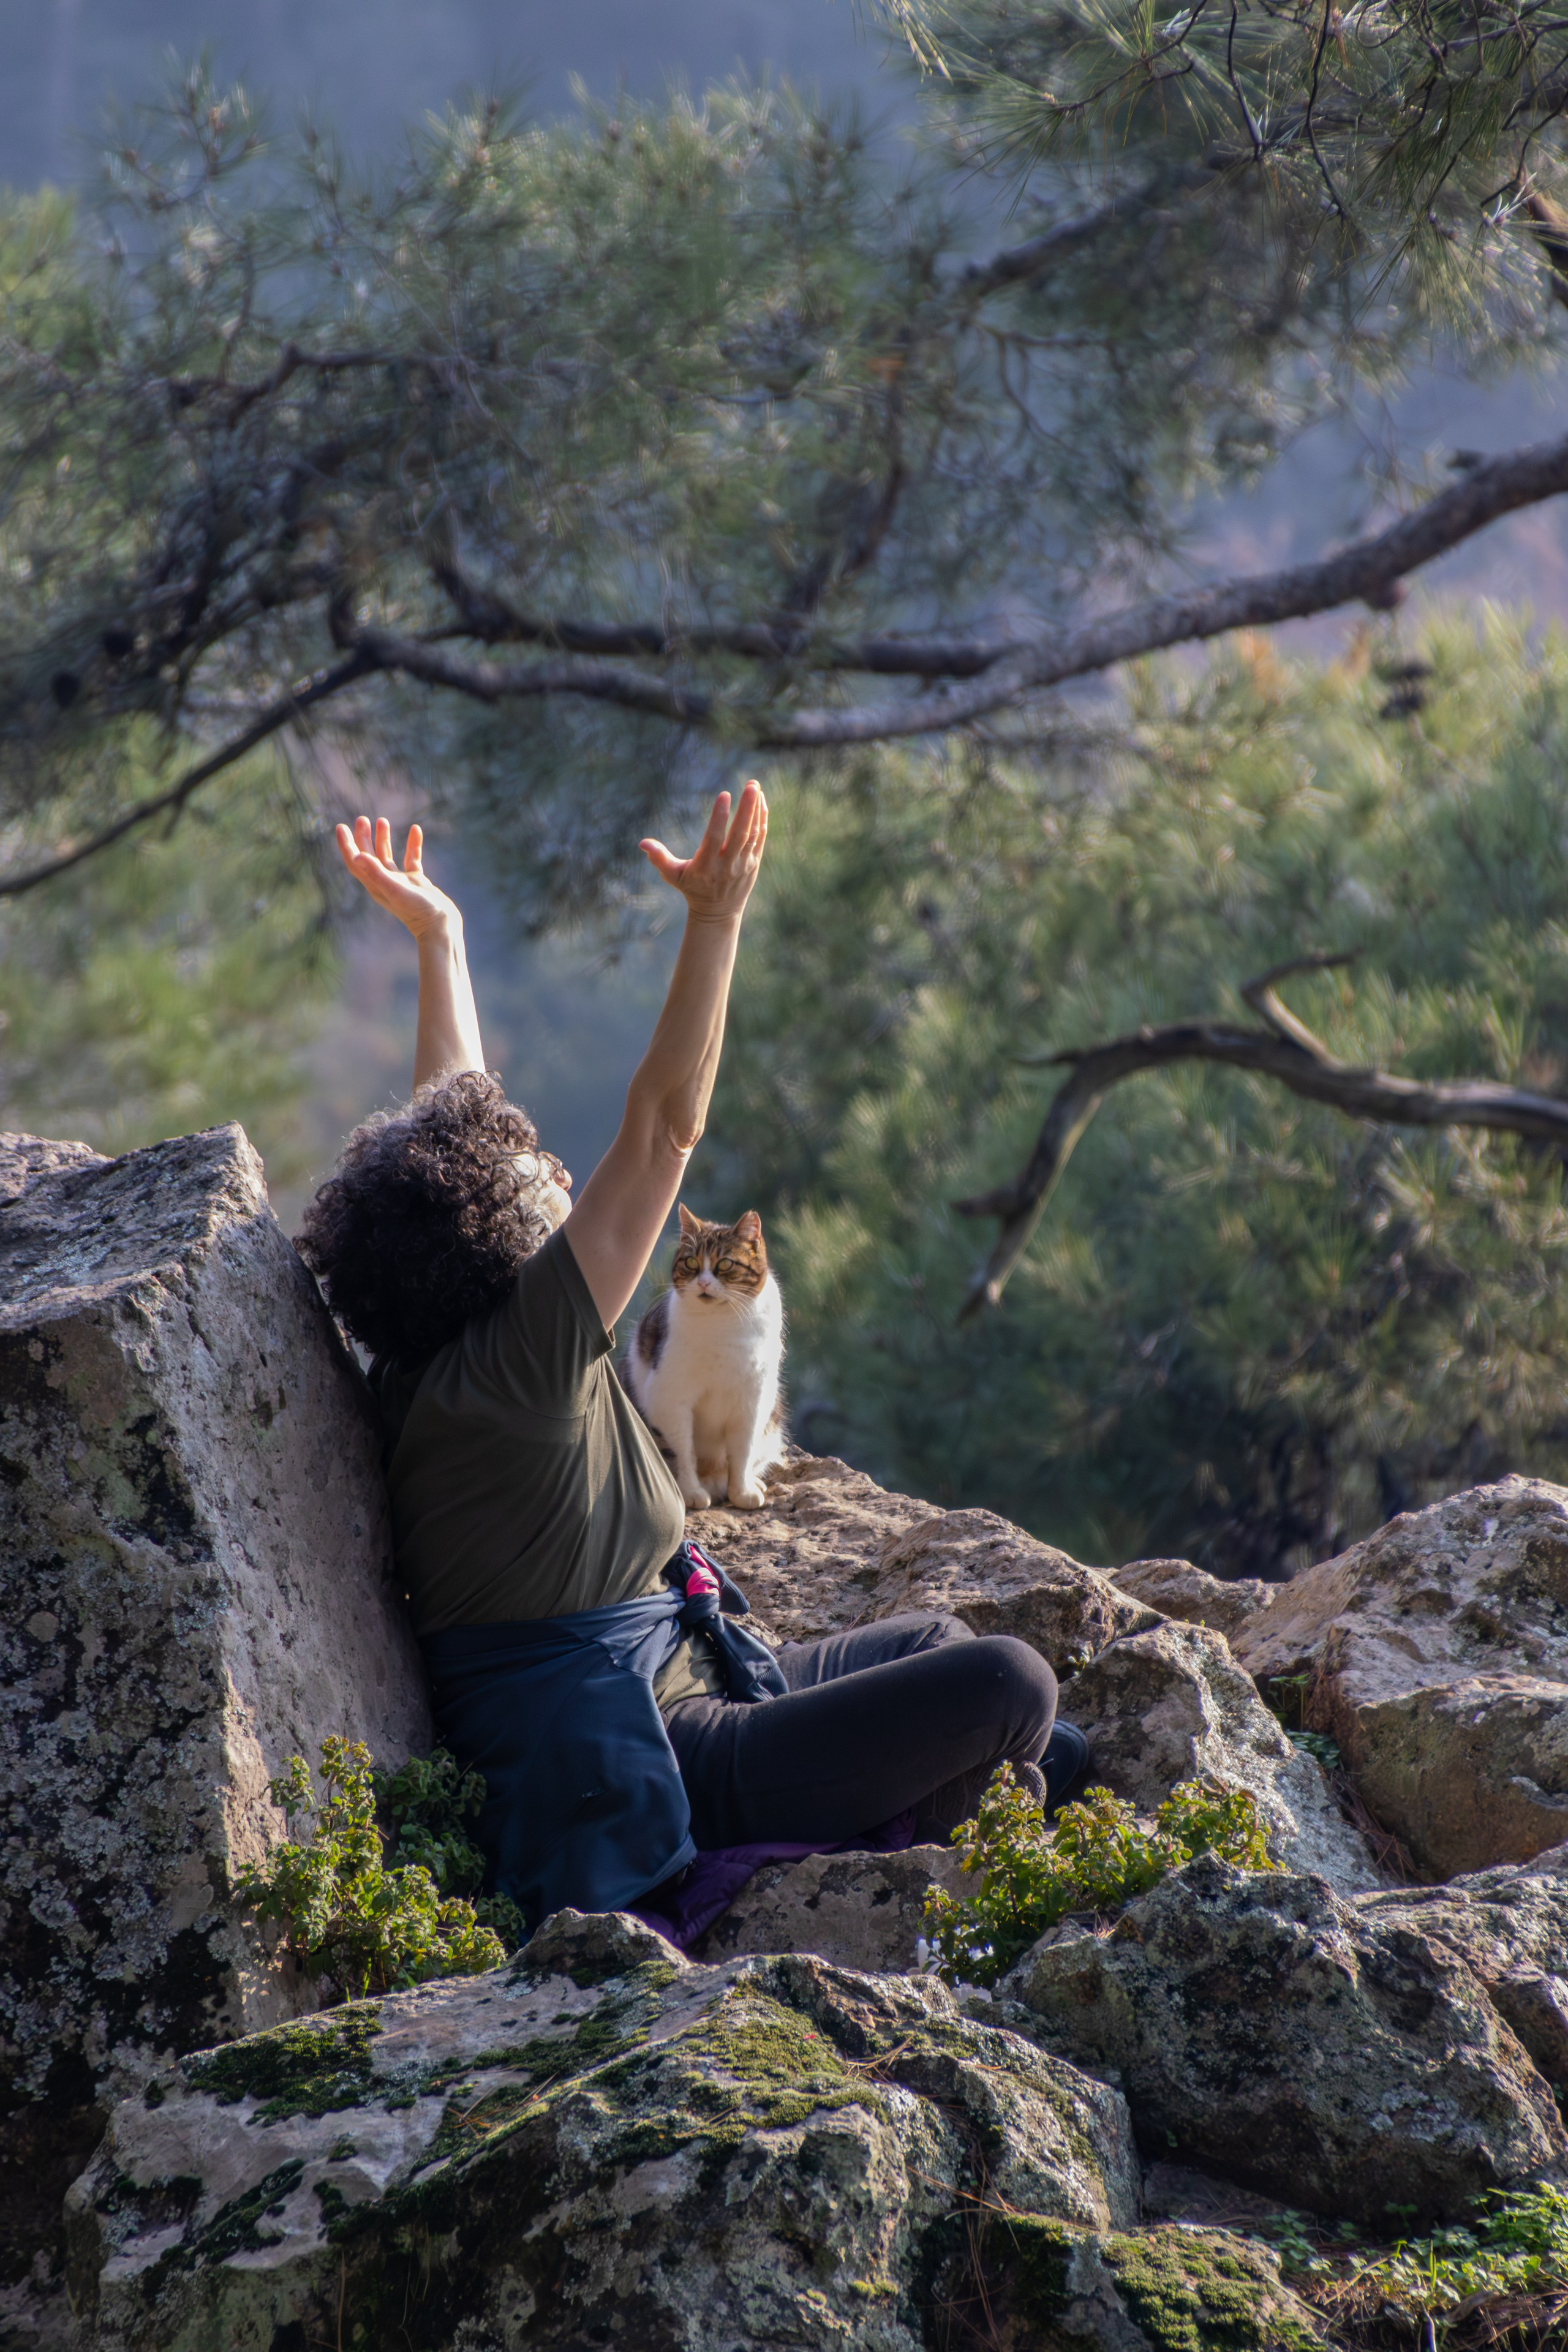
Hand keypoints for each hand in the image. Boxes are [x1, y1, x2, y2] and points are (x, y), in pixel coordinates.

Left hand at [335, 816, 461, 940]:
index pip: (355, 862)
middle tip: (362, 819)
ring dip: (383, 838)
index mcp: (375, 885)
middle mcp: (385, 882)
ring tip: (383, 820)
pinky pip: (411, 858)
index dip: (346, 845)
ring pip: (387, 856)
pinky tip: (416, 830)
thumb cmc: (417, 911)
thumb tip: (356, 855)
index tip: (341, 826)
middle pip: (369, 856)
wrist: (441, 926)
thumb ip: (377, 873)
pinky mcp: (416, 881)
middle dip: (363, 837)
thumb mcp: (396, 890)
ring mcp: (401, 881)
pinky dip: (412, 844)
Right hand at [639, 781, 767, 922]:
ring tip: (755, 786)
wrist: (718, 912)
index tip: (724, 794)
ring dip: (756, 809)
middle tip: (751, 785)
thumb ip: (659, 858)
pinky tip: (762, 801)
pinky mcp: (754, 863)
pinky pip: (760, 838)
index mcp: (706, 865)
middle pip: (739, 834)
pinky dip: (762, 819)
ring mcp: (743, 864)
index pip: (714, 838)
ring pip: (752, 834)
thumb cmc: (691, 888)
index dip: (719, 817)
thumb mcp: (673, 875)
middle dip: (746, 809)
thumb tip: (642, 843)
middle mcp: (727, 865)